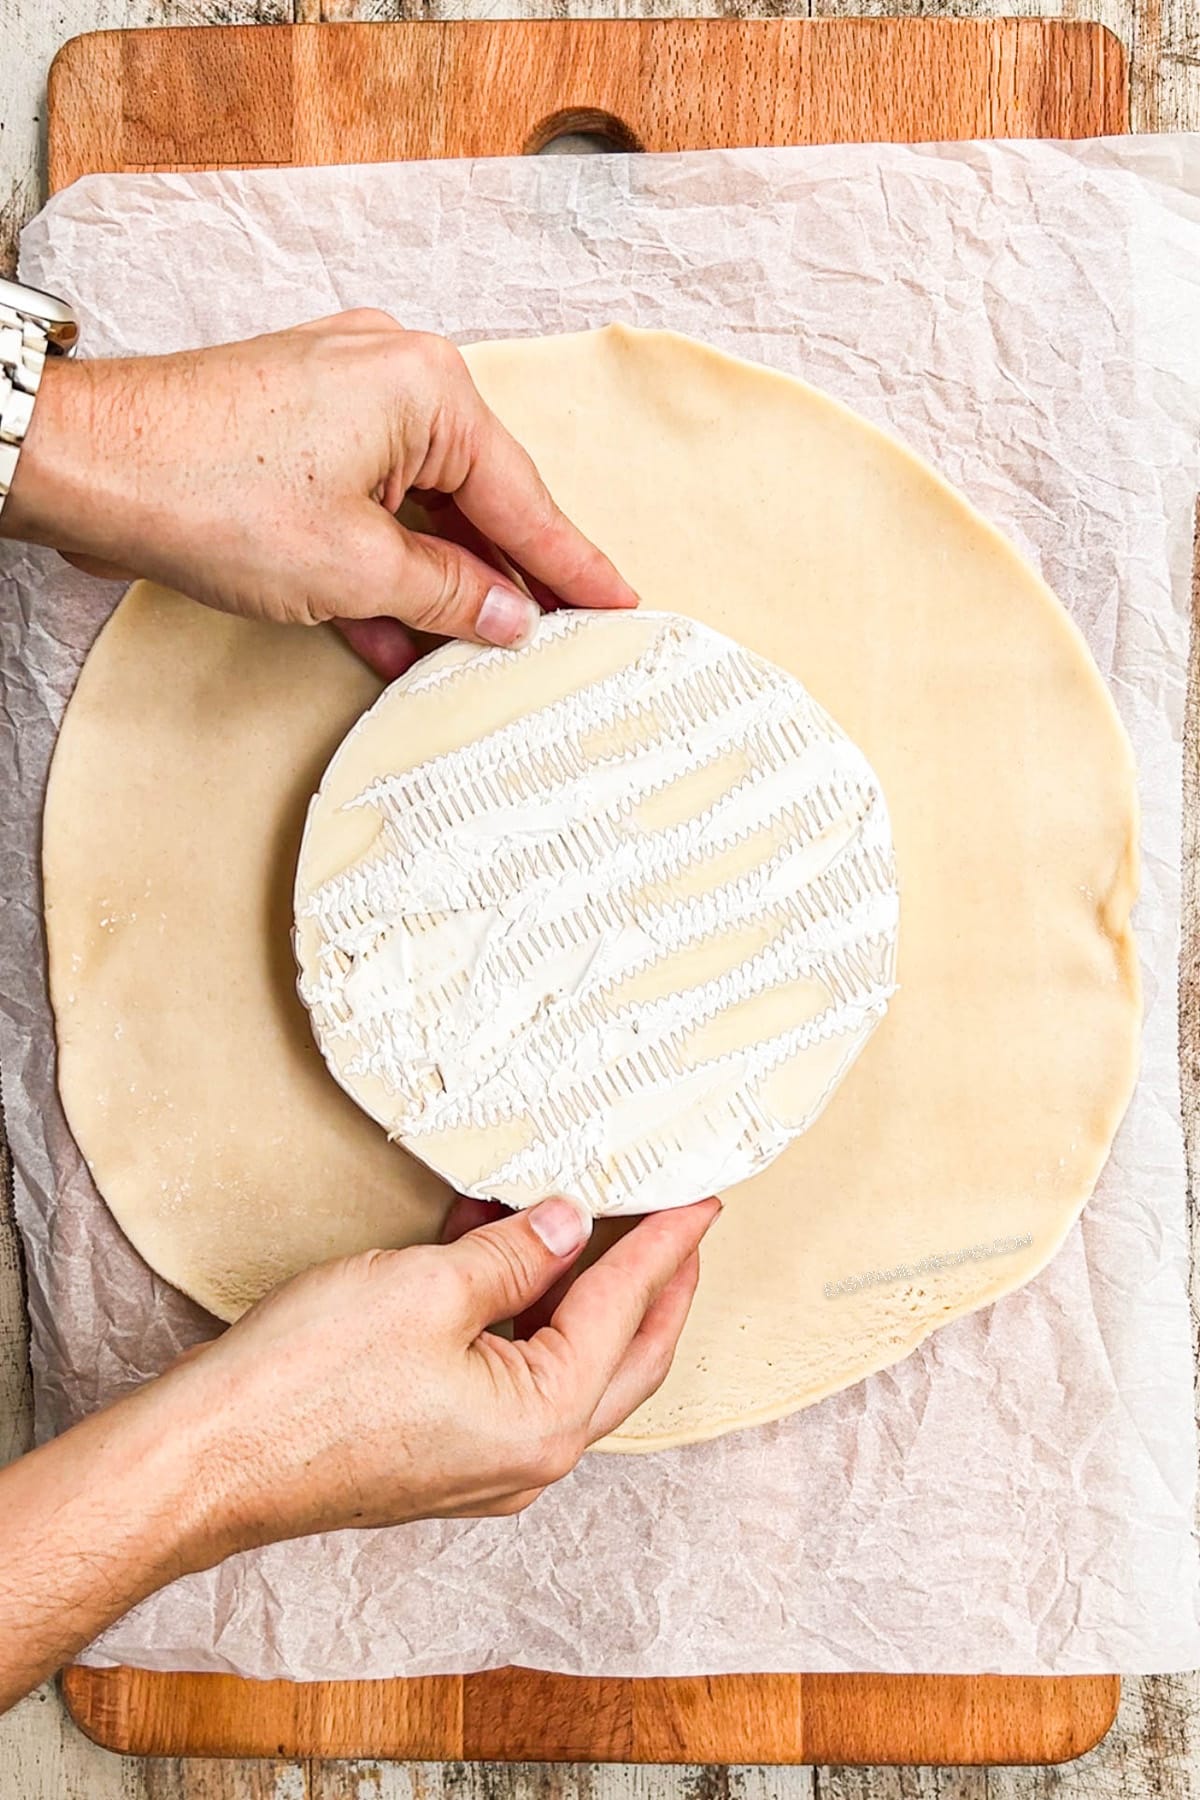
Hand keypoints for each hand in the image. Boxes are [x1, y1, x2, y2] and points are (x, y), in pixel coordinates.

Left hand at [0, 310, 637, 678]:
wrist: (80, 466)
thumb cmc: (205, 489)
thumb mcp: (354, 566)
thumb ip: (449, 593)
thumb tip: (509, 613)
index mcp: (425, 388)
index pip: (522, 496)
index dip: (571, 564)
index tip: (618, 601)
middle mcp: (390, 376)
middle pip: (473, 497)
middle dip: (503, 576)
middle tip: (557, 635)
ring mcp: (338, 399)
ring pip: (416, 508)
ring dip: (437, 584)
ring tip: (478, 652)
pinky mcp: (294, 430)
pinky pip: (365, 506)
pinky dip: (380, 568)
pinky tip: (396, 638)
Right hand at [177, 1193, 718, 1543]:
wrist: (209, 1458)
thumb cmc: (307, 1384)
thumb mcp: (428, 1290)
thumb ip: (515, 1254)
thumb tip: (567, 1224)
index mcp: (544, 1422)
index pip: (629, 1310)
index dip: (667, 1244)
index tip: (701, 1200)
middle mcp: (528, 1459)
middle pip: (622, 1355)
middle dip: (655, 1284)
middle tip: (678, 1223)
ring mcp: (483, 1465)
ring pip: (562, 1363)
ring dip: (571, 1289)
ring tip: (572, 1214)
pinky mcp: (440, 1454)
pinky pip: (506, 1374)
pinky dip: (513, 1313)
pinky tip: (489, 1249)